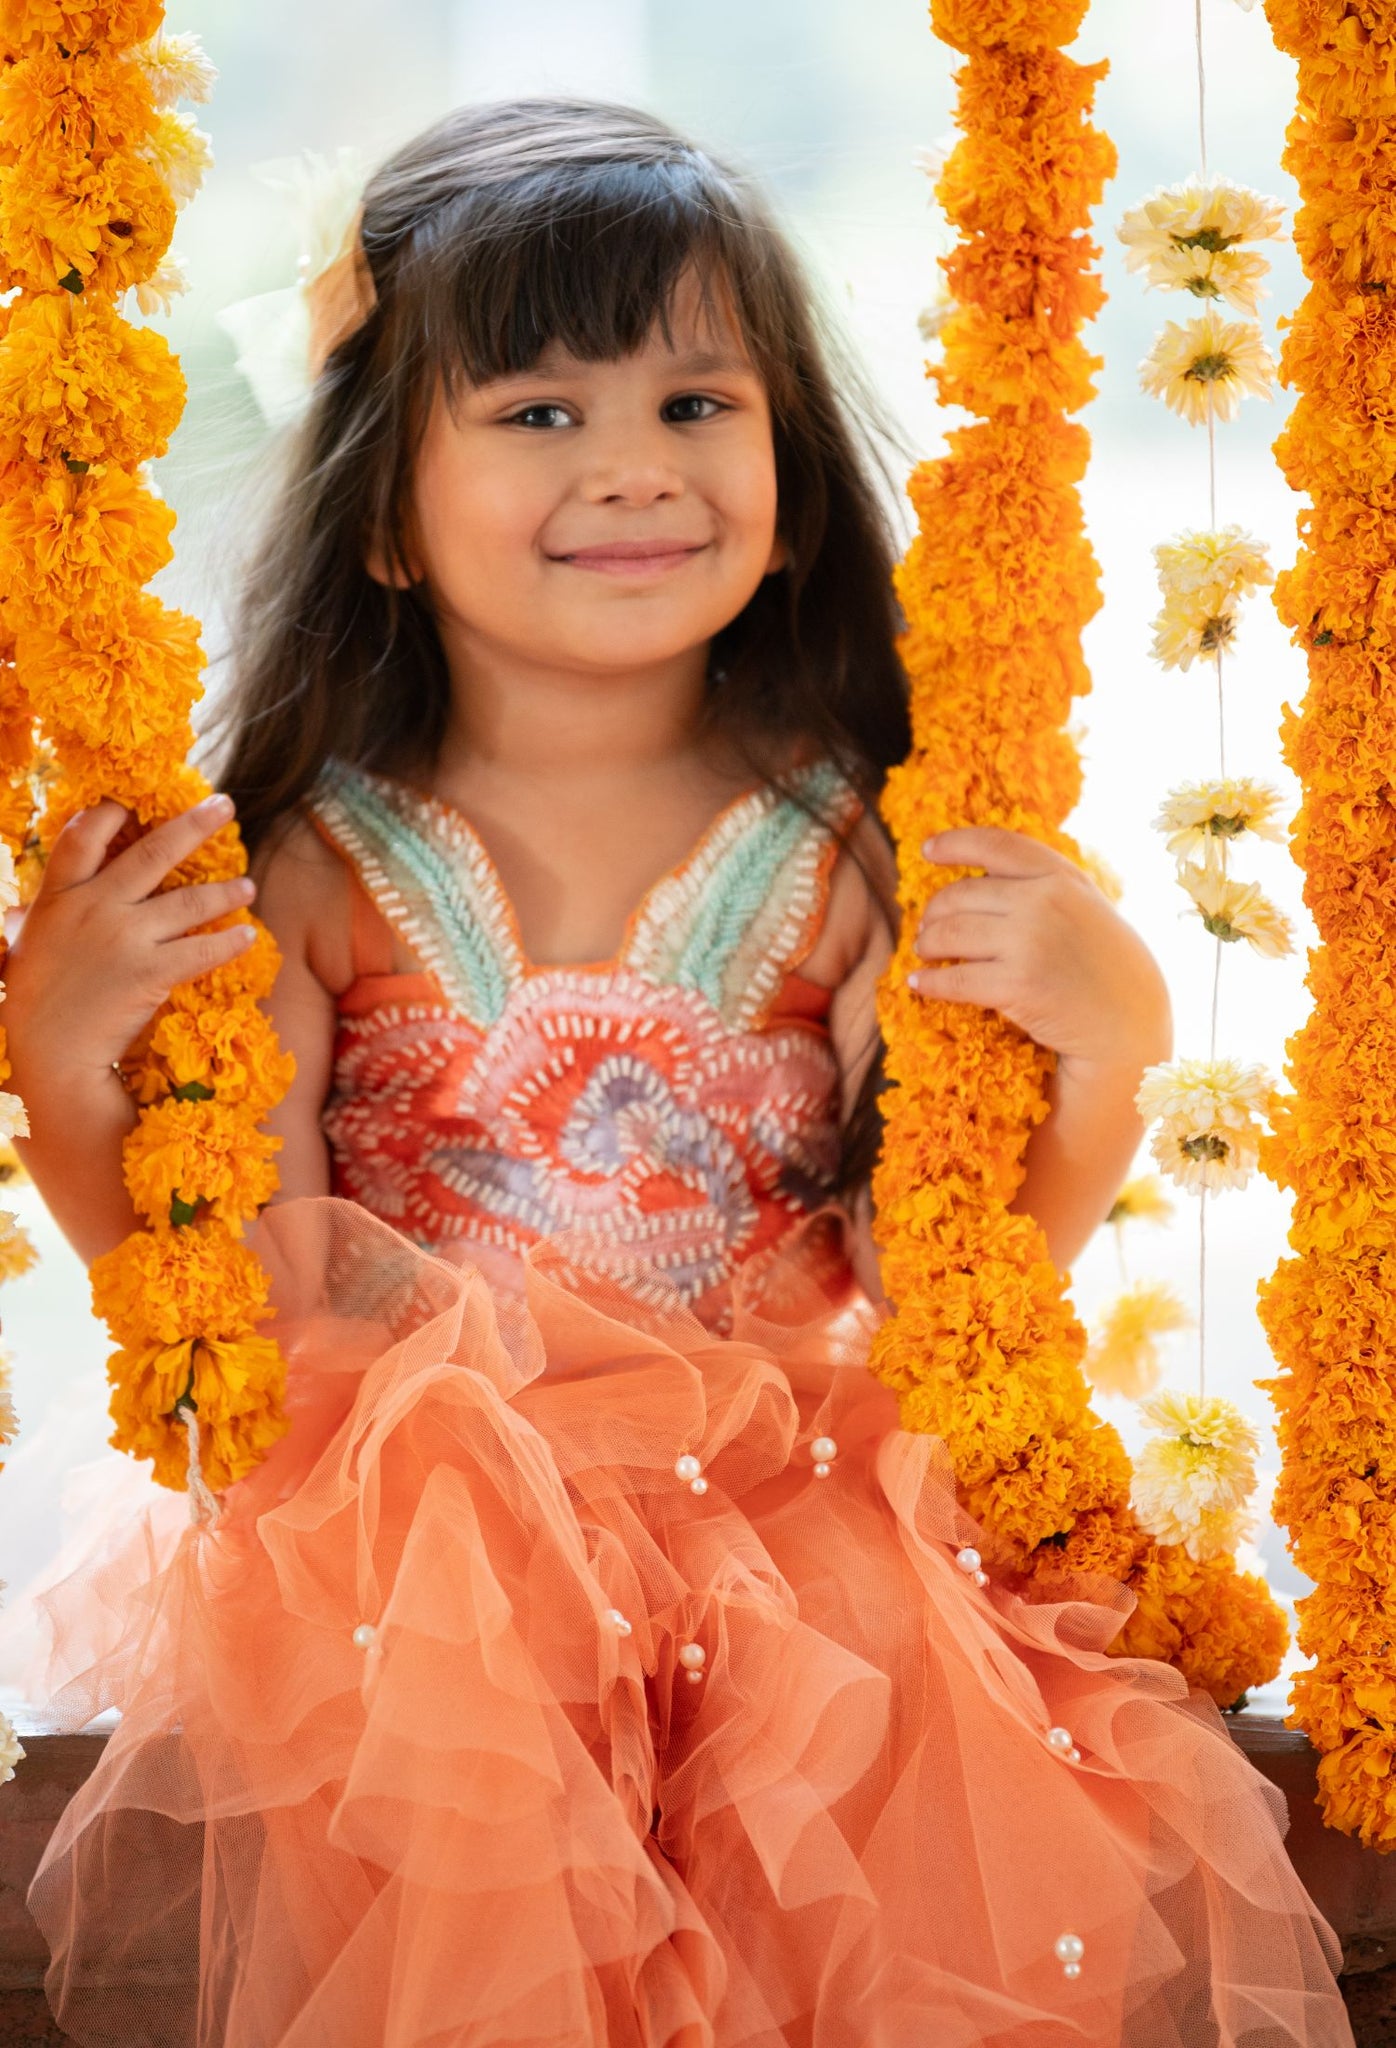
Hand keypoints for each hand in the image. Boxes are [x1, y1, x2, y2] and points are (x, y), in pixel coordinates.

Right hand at [4, 794, 258, 1087]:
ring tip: (249, 886)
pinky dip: (229, 942)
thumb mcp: (24, 948)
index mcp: (58, 897)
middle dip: (194, 824)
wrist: (49, 1055)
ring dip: (226, 891)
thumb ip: (34, 922)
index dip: (109, 813)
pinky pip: (202, 950)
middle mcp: (94, 907)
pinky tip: (249, 936)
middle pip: (153, 852)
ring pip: (189, 901)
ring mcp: (124, 938)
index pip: (83, 836)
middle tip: (226, 805)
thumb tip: (22, 913)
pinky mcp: (151, 973)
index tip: (133, 802)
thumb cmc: (32, 1004)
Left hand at [910, 827, 1171, 1074]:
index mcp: (1061, 877)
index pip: (996, 845)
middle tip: (925, 930)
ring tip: (923, 952)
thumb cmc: (1107, 968)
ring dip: (927, 944)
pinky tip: (919, 984)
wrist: (1132, 1024)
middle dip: (933, 913)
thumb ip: (1045, 886)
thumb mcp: (1086, 908)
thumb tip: (981, 877)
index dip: (955, 844)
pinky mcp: (1017, 985)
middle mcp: (1044, 901)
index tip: (927, 850)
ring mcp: (1030, 941)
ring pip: (949, 934)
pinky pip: (953, 979)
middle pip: (960, 895)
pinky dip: (929, 982)